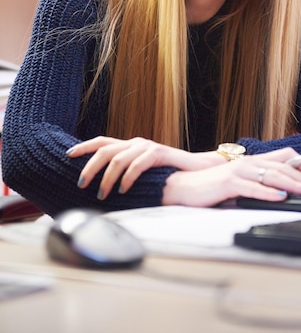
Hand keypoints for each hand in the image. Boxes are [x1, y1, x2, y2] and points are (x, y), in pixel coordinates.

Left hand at [66, 136, 220, 199]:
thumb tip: (101, 190)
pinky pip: (138, 165)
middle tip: (80, 184)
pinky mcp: (159, 153)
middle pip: (105, 149)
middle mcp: (136, 143)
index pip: (101, 141)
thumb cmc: (168, 175)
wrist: (196, 171)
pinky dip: (127, 178)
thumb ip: (125, 175)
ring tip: (101, 194)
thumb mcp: (142, 174)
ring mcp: (148, 147)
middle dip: (89, 166)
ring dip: (107, 178)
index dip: (84, 147)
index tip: (68, 155)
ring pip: (118, 158)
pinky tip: (123, 190)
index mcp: (130, 146)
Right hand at [162, 147, 300, 206]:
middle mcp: (247, 162)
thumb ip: (257, 180)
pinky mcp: (229, 183)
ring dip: (292, 184)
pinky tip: (280, 197)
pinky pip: (253, 188)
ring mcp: (238, 171)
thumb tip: (283, 188)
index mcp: (252, 160)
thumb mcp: (239, 180)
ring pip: (271, 175)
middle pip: (282, 166)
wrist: (184, 186)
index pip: (285, 155)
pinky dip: (268, 193)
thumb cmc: (211, 187)